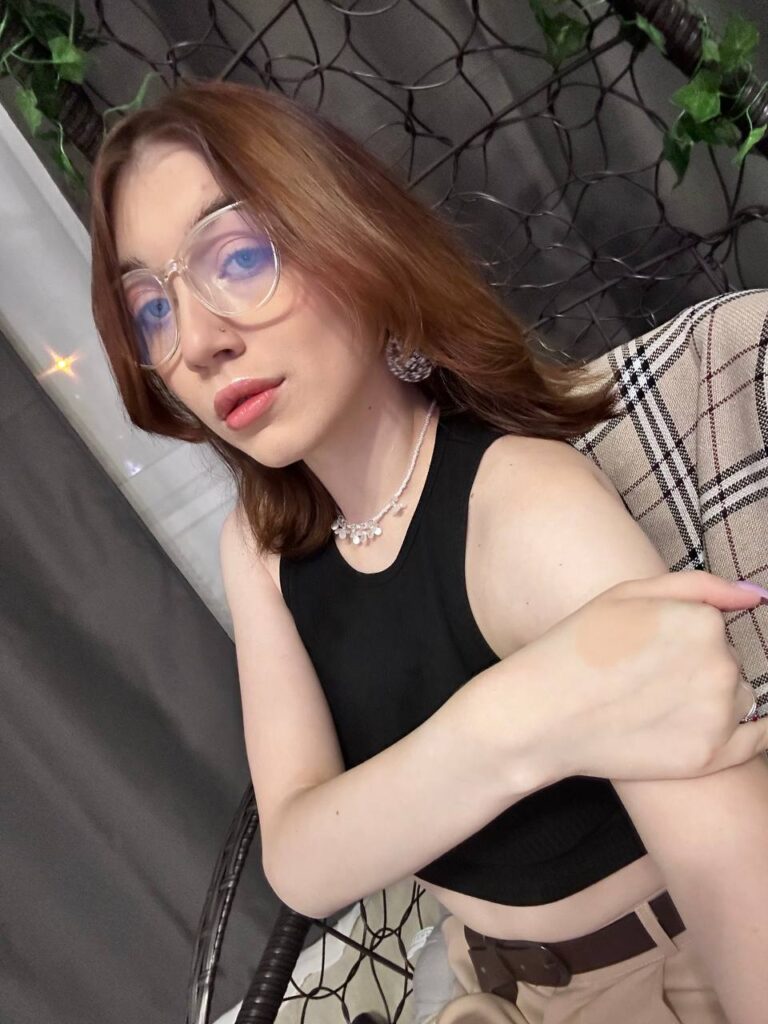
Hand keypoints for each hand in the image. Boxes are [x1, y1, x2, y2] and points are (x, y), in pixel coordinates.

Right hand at [519, 571, 766, 782]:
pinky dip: (737, 735)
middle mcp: (720, 666)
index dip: (680, 636)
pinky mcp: (711, 757)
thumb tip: (757, 596)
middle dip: (696, 668)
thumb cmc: (577, 647)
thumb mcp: (627, 594)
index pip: (713, 626)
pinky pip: (754, 741)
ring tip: (653, 706)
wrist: (540, 715)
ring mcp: (718, 715)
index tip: (645, 648)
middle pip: (727, 662)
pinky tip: (698, 729)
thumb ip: (699, 586)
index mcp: (703, 621)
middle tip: (643, 678)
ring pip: (736, 699)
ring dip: (709, 700)